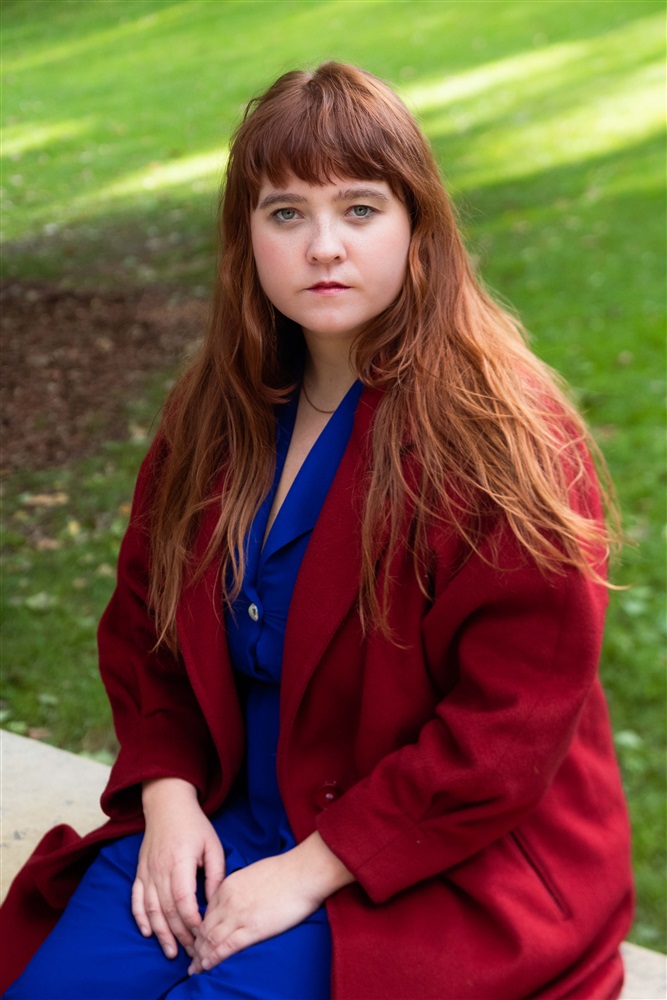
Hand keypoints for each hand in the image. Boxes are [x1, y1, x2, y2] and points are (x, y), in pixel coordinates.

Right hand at [132, 778, 224, 959]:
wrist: (167, 805)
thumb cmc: (194, 825)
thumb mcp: (213, 845)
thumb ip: (215, 874)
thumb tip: (215, 902)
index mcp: (179, 861)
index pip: (183, 899)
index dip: (192, 920)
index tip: (203, 933)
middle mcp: (159, 869)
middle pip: (167, 910)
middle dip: (179, 934)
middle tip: (192, 952)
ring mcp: (146, 871)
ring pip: (151, 909)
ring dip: (160, 933)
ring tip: (171, 952)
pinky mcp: (139, 872)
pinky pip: (136, 899)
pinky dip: (140, 917)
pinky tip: (147, 932)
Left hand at [188, 831, 352, 973]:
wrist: (302, 872)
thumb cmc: (284, 871)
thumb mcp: (251, 873)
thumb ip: (239, 888)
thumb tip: (238, 900)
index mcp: (227, 886)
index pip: (205, 913)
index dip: (199, 930)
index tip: (197, 940)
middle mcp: (227, 901)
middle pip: (204, 928)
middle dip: (196, 946)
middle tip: (192, 960)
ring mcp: (238, 916)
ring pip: (211, 940)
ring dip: (201, 957)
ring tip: (195, 969)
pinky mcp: (252, 929)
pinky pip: (226, 947)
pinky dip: (213, 959)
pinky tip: (207, 967)